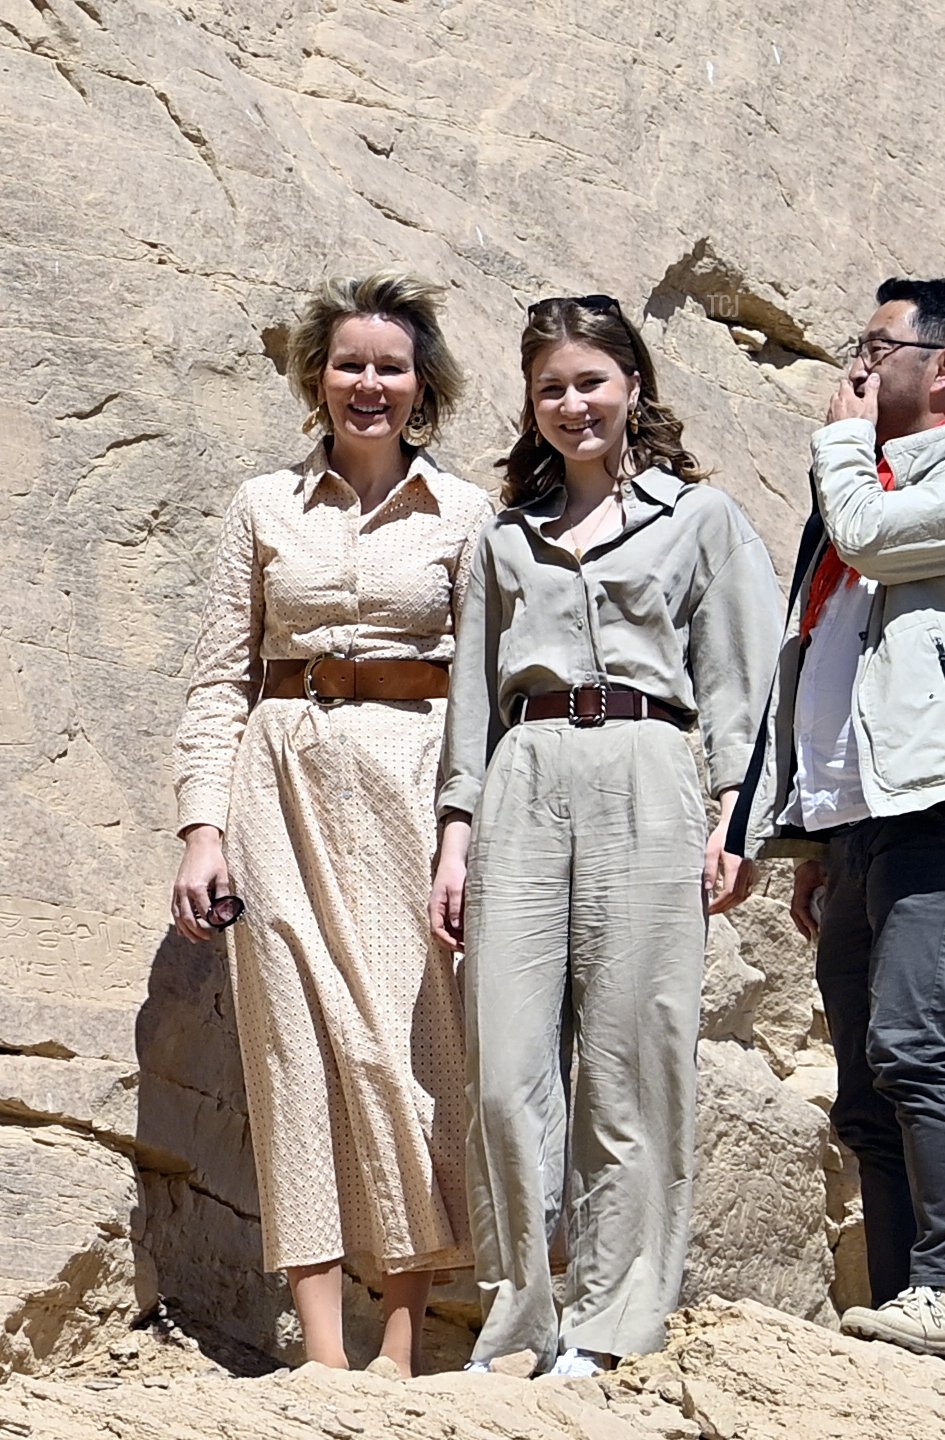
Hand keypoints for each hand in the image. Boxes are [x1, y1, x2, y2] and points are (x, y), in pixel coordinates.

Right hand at [172, 825, 228, 942]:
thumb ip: (223, 896)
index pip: (205, 912)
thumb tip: (225, 912)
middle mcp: (184, 890)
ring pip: (178, 916)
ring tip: (194, 938)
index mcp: (197, 887)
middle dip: (197, 931)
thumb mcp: (222, 876)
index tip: (219, 928)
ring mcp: (178, 890)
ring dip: (185, 929)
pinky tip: (182, 928)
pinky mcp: (176, 888)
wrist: (200, 843)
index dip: (212, 922)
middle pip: (188, 918)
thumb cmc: (213, 858)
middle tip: (206, 938)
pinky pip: (175, 908)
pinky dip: (178, 920)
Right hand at [429, 856, 466, 948]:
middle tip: (467, 949)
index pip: (436, 930)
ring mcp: (441, 911)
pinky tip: (469, 934)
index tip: (459, 947)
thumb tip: (456, 926)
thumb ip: (455, 908)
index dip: (447, 941)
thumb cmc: (454, 873)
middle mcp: (436, 911)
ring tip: (470, 944)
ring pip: (445, 931)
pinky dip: (457, 933)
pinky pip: (450, 925)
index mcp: (434, 907)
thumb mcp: (456, 889)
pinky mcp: (447, 909)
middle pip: (439, 934)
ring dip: (455, 939)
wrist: (453, 861)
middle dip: (451, 944)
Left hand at [705, 819, 756, 914]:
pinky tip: (729, 897)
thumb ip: (710, 869)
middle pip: (738, 897)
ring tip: (719, 907)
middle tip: (712, 911)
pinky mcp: (753, 871)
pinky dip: (738, 897)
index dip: (719, 903)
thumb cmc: (723, 836)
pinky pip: (748, 889)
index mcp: (736, 866)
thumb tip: (707, 888)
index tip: (709, 909)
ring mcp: (752, 872)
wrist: (738, 825)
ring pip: (744, 895)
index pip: (729, 892)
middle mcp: (747, 871)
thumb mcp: (711, 851)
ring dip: (732, 903)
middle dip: (724, 907)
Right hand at [790, 859, 825, 941]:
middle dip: (803, 927)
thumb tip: (837, 895)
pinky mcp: (802, 894)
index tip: (816, 931)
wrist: (811, 853)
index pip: (800, 908)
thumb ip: (830, 882)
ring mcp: (798, 893)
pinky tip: (811, 927)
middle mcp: (797, 892)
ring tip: (811, 938)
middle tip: (812, 940)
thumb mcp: (825, 871)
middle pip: (796, 914)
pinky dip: (805, 920)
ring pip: (796, 913)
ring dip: (803, 925)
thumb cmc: (818, 862)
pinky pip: (801, 910)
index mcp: (801, 887)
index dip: (807, 921)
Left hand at [826, 372, 878, 426]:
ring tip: (848, 413)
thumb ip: (872, 389)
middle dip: (843, 395)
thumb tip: (873, 376)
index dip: (850, 384)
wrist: (849, 442)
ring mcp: (829, 415)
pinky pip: (831, 418)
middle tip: (852, 400)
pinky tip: (842, 424)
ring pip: (833, 406)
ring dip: (839, 407)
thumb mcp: (870, 404)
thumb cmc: (860, 423)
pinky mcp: (827, 426)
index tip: (855, 386)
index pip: (845, 383)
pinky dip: (836, 418)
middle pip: (837, 394)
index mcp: (844, 395)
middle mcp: (834, 403)